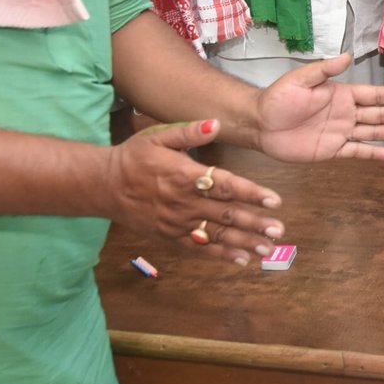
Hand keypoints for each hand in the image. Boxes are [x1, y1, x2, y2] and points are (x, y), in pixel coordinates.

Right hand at [106, 118, 283, 266]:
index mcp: (184, 176)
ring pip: (216, 235)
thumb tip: (216, 123)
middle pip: (225, 215)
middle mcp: (183, 202)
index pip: (224, 186)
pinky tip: (242, 260)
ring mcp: (177, 223)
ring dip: (244, 243)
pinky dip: (221, 255)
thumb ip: (190, 132)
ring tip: (268, 249)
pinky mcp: (169, 236)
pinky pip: (199, 248)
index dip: (251, 193)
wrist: (104, 185)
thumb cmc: (135, 157)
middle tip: (279, 230)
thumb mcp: (158, 136)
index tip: (274, 201)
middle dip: (255, 223)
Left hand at [253, 54, 383, 161]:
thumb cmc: (278, 99)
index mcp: (341, 94)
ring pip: (373, 132)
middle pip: (380, 113)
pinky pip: (357, 151)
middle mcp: (346, 113)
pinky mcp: (332, 150)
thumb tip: (348, 56)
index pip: (374, 95)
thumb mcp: (301, 80)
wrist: (260, 125)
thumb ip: (325, 70)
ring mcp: (341, 132)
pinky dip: (373, 153)